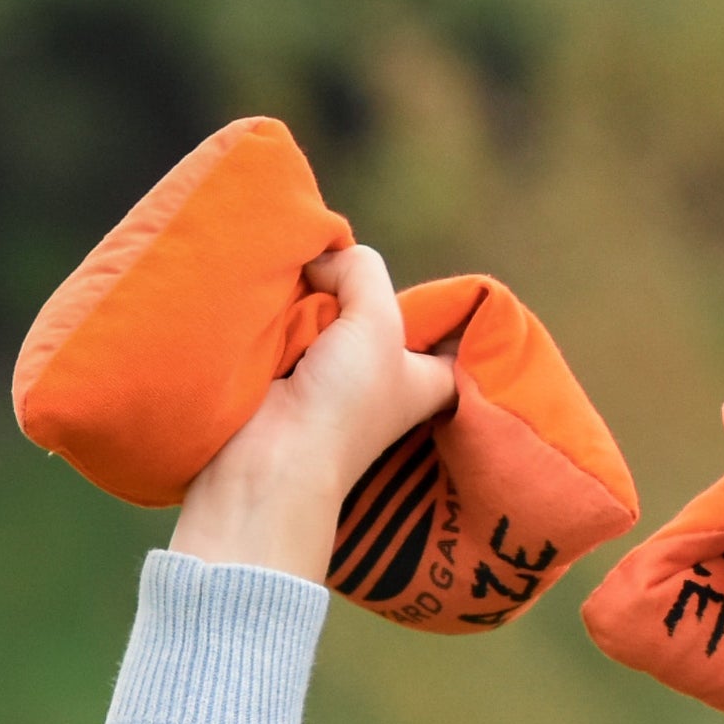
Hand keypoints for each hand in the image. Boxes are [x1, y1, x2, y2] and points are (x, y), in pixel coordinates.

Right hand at [171, 244, 459, 578]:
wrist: (270, 463)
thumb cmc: (342, 404)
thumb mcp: (377, 323)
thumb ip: (362, 270)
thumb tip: (321, 260)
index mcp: (427, 376)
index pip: (453, 332)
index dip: (449, 304)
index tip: (435, 275)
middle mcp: (386, 374)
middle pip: (379, 306)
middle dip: (361, 286)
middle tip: (341, 270)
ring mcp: (335, 373)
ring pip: (329, 308)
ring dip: (313, 295)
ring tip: (300, 283)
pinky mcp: (289, 374)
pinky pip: (290, 322)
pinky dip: (281, 312)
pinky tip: (274, 301)